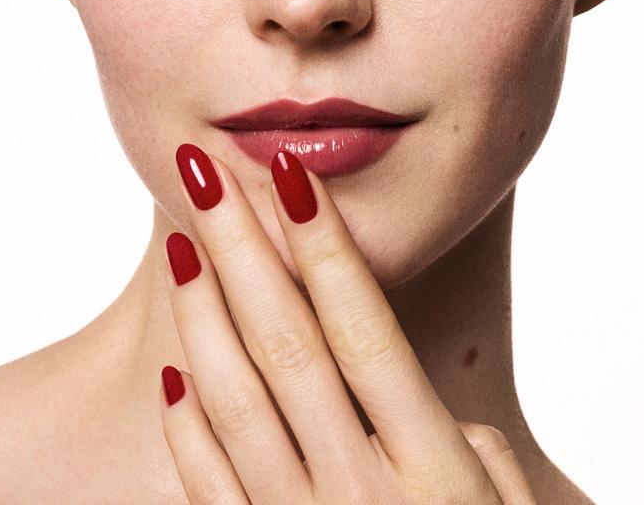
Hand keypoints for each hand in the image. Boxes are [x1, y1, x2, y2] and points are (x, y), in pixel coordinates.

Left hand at [159, 143, 537, 503]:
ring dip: (203, 317)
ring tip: (181, 242)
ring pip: (237, 405)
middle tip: (206, 171)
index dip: (326, 249)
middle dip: (241, 249)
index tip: (290, 176)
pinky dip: (188, 428)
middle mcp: (361, 496)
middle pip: (287, 347)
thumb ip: (467, 453)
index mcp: (434, 473)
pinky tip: (176, 369)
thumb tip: (423, 404)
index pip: (366, 331)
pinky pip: (212, 492)